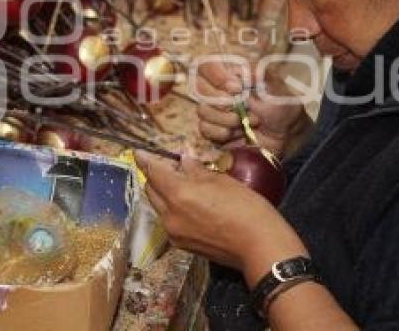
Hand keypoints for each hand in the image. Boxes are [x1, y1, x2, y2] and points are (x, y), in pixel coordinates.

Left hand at [134, 150, 306, 282]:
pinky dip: (171, 208)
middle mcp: (169, 214)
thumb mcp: (221, 180)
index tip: (139, 152)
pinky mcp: (181, 245)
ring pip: (158, 206)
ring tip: (180, 183)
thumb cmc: (246, 207)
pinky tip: (188, 203)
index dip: (146, 159)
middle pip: (151, 189)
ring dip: (163, 192)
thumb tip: (184, 157)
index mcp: (178, 194)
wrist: (259, 246)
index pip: (153, 172)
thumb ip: (197, 169)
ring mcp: (173, 232)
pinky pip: (168, 220)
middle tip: (169, 165)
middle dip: (155, 175)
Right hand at [195, 59, 309, 157]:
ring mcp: (213, 110)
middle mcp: (217, 89)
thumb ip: (259, 74)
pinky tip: (238, 134)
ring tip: (246, 123)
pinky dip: (223, 134)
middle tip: (247, 109)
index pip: (205, 65)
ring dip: (227, 120)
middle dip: (225, 104)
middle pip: (201, 90)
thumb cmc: (281, 105)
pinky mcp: (212, 129)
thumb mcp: (276, 86)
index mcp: (230, 73)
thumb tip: (238, 75)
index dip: (216, 77)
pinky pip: (205, 129)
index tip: (237, 88)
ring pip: (203, 111)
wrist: (286, 133)